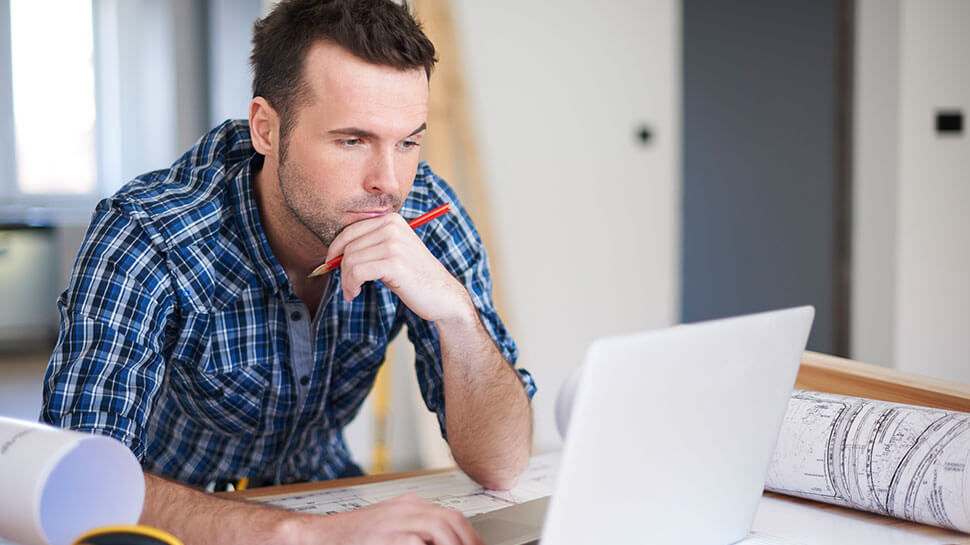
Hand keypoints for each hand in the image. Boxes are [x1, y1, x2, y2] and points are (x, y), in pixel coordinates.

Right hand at [302, 493, 484, 544]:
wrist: (318, 536)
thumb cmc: (354, 536)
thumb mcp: (390, 526)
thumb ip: (417, 532)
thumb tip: (446, 540)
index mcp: (408, 505)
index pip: (450, 516)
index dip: (469, 535)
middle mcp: (404, 509)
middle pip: (449, 520)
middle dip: (466, 540)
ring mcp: (394, 522)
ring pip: (439, 528)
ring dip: (453, 544)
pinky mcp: (384, 538)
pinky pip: (415, 543)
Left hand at [327, 213, 474, 323]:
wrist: (442, 294)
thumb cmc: (414, 276)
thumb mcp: (393, 252)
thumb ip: (370, 245)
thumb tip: (334, 253)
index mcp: (391, 220)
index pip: (350, 230)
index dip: (335, 249)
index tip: (331, 265)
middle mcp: (392, 227)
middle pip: (348, 246)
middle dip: (340, 268)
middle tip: (346, 285)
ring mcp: (394, 244)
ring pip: (350, 260)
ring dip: (346, 280)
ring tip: (351, 291)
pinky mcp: (394, 263)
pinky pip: (357, 272)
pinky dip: (350, 285)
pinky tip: (354, 294)